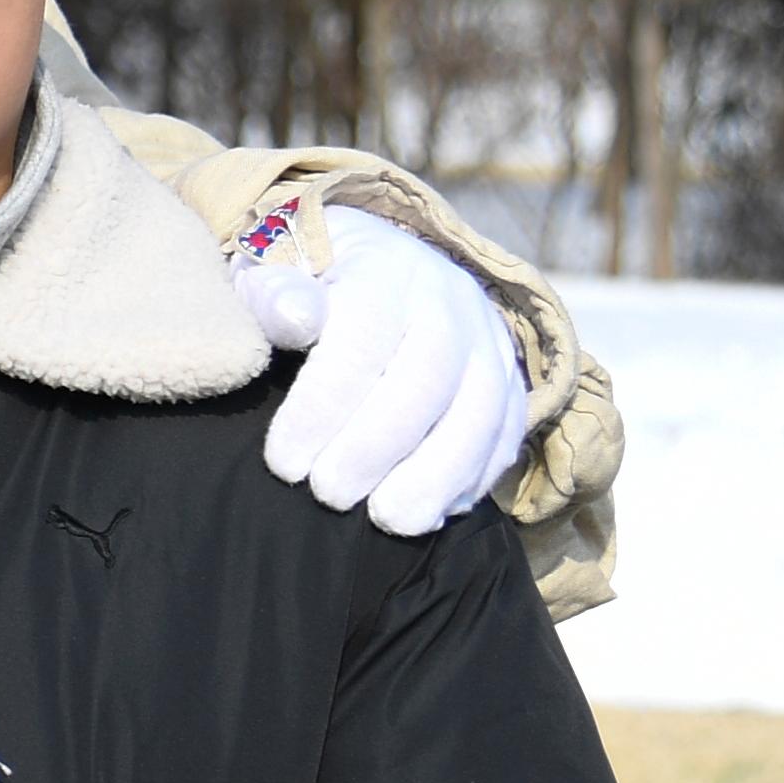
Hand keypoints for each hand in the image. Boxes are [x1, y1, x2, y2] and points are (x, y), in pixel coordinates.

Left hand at [240, 212, 528, 534]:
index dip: (324, 407)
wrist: (379, 261)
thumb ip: (274, 295)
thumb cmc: (307, 279)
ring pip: (480, 412)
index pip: (362, 340)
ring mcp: (487, 342)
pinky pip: (506, 433)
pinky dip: (474, 479)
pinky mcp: (509, 380)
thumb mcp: (274, 270)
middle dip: (376, 449)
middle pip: (426, 382)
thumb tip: (293, 319)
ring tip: (389, 521)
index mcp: (383, 270)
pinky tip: (431, 514)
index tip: (284, 464)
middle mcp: (448, 302)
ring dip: (435, 475)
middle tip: (328, 495)